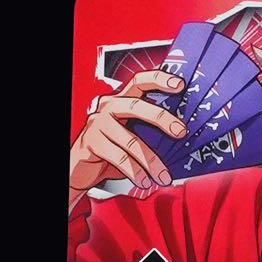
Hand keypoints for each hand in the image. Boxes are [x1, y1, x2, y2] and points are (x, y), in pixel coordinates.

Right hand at [69, 70, 187, 200]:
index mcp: (120, 101)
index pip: (139, 81)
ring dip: (152, 162)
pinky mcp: (92, 142)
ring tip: (163, 176)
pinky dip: (135, 172)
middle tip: (180, 131)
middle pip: (136, 106)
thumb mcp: (131, 136)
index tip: (179, 85)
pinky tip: (144, 181)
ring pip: (131, 141)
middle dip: (161, 118)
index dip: (158, 79)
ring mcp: (98, 123)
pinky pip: (119, 157)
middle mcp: (108, 107)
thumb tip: (180, 137)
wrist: (81, 169)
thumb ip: (148, 131)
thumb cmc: (110, 151)